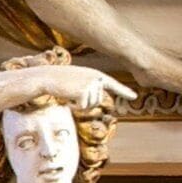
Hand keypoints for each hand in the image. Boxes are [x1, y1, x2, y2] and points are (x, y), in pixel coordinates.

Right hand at [0, 58, 136, 110]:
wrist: (47, 77)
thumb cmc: (60, 80)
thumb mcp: (78, 80)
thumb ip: (90, 87)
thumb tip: (97, 98)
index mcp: (96, 74)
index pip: (112, 84)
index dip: (124, 91)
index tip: (134, 96)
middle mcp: (97, 78)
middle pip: (98, 101)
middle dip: (85, 102)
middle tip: (72, 93)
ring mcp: (91, 85)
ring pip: (91, 106)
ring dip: (80, 104)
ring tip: (70, 93)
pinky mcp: (84, 92)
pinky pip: (83, 108)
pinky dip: (74, 106)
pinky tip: (67, 97)